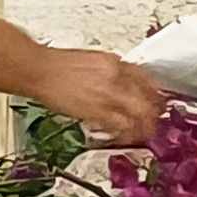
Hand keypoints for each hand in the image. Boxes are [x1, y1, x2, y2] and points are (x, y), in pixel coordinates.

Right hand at [29, 48, 165, 144]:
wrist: (40, 71)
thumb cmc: (59, 64)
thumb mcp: (93, 60)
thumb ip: (113, 72)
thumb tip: (124, 84)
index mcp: (116, 63)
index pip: (148, 79)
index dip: (155, 93)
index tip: (156, 102)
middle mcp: (118, 78)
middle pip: (150, 99)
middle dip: (156, 113)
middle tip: (155, 120)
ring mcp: (110, 95)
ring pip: (140, 115)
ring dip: (145, 127)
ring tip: (144, 133)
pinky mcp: (98, 112)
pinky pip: (121, 126)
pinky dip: (127, 133)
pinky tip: (126, 136)